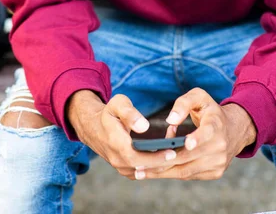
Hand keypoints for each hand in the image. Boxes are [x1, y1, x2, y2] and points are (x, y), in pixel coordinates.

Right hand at [67, 91, 182, 179]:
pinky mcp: (125, 169)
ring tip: (177, 153)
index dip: (156, 157)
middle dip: (163, 162)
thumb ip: (130, 113)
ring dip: (161, 165)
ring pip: (145, 171)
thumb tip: (144, 126)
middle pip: (145, 167)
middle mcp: (117, 159)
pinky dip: (155, 166)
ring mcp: (120, 167)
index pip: (138, 157)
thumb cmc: (109, 113)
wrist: (94, 127)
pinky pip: (142, 171)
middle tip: (180, 153)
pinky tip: (166, 156)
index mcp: (115, 143)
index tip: (172, 152)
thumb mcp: (117, 104)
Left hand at [141, 88, 256, 180]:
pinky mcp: (214, 172)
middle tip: (139, 164)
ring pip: (187, 170)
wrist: (234, 129)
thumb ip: (183, 103)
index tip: (186, 143)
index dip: (197, 138)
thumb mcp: (199, 97)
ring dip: (163, 172)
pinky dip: (172, 172)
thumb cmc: (210, 110)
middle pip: (189, 157)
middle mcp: (220, 146)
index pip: (208, 132)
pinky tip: (155, 170)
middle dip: (164, 161)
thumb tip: (170, 120)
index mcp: (216, 125)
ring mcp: (218, 162)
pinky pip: (189, 175)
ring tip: (140, 172)